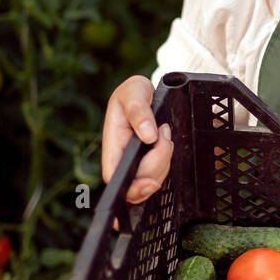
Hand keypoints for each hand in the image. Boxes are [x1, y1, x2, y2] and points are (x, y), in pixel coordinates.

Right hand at [102, 76, 172, 228]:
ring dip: (164, 160)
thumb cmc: (134, 92)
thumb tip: (148, 135)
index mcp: (112, 143)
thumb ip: (139, 111)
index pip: (115, 177)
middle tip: (163, 134)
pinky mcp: (146, 162)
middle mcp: (121, 157)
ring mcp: (134, 162)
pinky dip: (167, 160)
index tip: (150, 182)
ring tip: (163, 132)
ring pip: (151, 180)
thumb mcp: (134, 92)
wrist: (144, 92)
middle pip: (138, 183)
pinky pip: (159, 173)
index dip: (131, 187)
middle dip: (157, 165)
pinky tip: (164, 142)